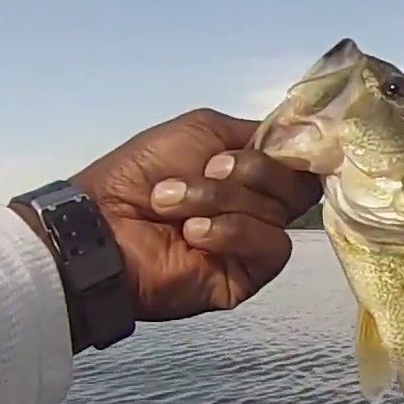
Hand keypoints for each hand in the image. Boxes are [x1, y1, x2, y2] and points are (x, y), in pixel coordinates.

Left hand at [41, 108, 321, 321]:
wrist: (103, 225)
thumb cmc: (140, 174)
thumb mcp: (201, 129)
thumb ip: (255, 132)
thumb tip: (299, 142)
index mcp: (252, 172)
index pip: (300, 161)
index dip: (294, 151)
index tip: (271, 144)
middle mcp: (260, 205)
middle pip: (297, 185)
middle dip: (251, 172)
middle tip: (208, 171)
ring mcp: (256, 242)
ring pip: (278, 213)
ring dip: (222, 201)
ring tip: (174, 206)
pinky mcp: (251, 274)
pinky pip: (271, 246)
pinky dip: (232, 232)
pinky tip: (195, 235)